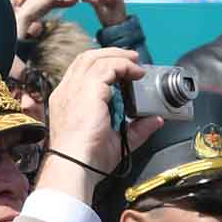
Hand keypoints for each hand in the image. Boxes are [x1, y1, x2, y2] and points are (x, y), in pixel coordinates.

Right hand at [38, 48, 161, 203]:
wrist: (76, 166)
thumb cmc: (88, 161)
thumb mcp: (117, 141)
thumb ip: (136, 129)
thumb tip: (155, 120)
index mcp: (66, 102)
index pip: (80, 73)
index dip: (101, 67)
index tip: (122, 71)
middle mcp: (66, 91)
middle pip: (86, 59)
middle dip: (110, 54)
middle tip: (131, 59)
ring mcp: (75, 88)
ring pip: (95, 58)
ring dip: (118, 56)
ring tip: (136, 62)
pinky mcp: (88, 89)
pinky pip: (108, 67)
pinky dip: (125, 66)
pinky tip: (137, 73)